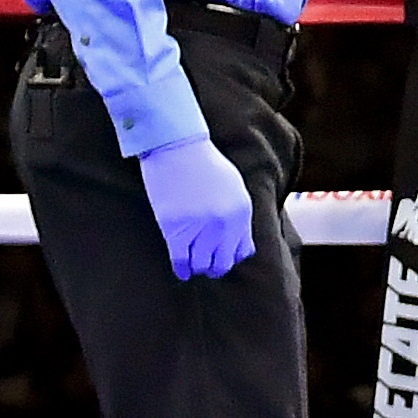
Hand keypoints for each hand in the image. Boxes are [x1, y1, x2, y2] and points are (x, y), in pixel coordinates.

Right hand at [137, 136, 256, 279]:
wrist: (177, 147)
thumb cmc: (204, 164)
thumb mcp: (233, 187)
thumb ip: (237, 213)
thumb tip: (238, 240)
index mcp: (242, 213)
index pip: (242, 250)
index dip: (230, 256)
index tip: (220, 256)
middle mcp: (225, 224)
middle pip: (223, 262)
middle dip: (214, 266)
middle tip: (205, 264)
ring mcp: (200, 228)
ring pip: (202, 264)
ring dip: (197, 267)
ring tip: (192, 265)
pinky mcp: (176, 230)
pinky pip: (181, 260)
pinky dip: (181, 269)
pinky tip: (180, 270)